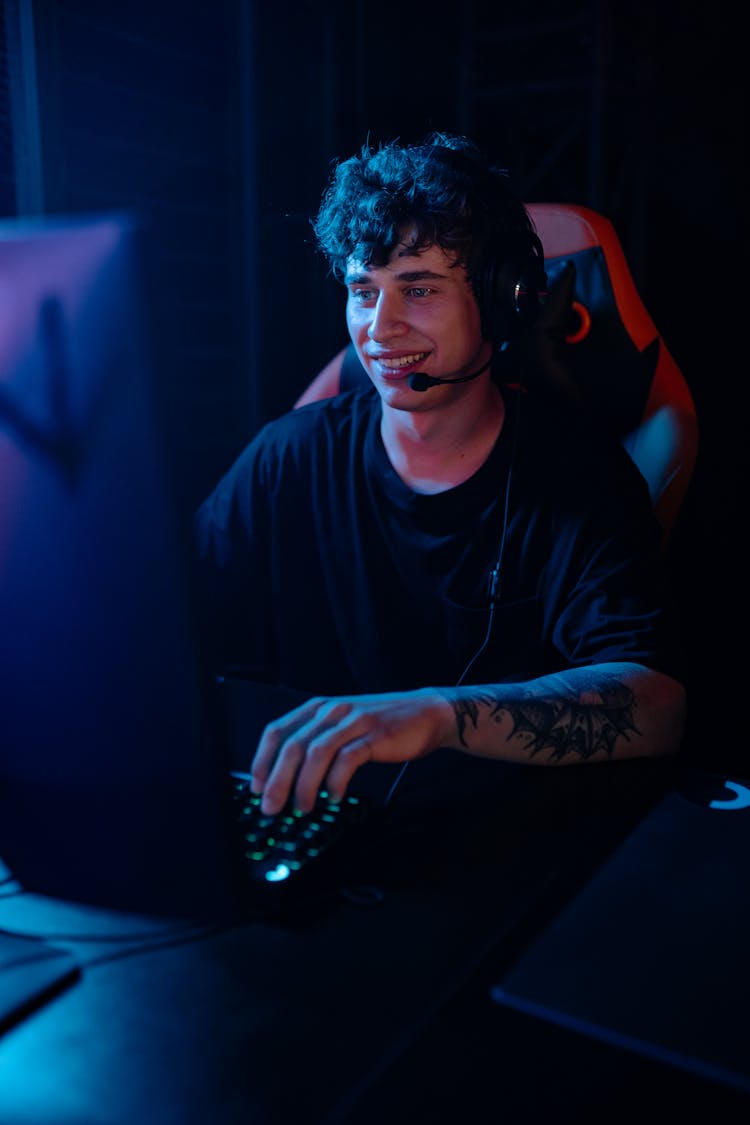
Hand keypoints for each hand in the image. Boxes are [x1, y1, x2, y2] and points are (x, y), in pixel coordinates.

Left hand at [249, 689, 452, 813]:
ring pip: (316, 753)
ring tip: (302, 808)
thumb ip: (317, 744)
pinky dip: (336, 781)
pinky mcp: (375, 734)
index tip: (257, 789)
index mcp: (318, 708)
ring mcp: (353, 721)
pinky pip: (348, 759)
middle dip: (277, 780)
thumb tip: (287, 778)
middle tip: (272, 808)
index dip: (262, 761)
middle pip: (293, 745)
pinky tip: (333, 797)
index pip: (276, 731)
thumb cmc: (382, 726)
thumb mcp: (342, 727)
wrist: (428, 713)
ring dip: (304, 785)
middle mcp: (332, 711)